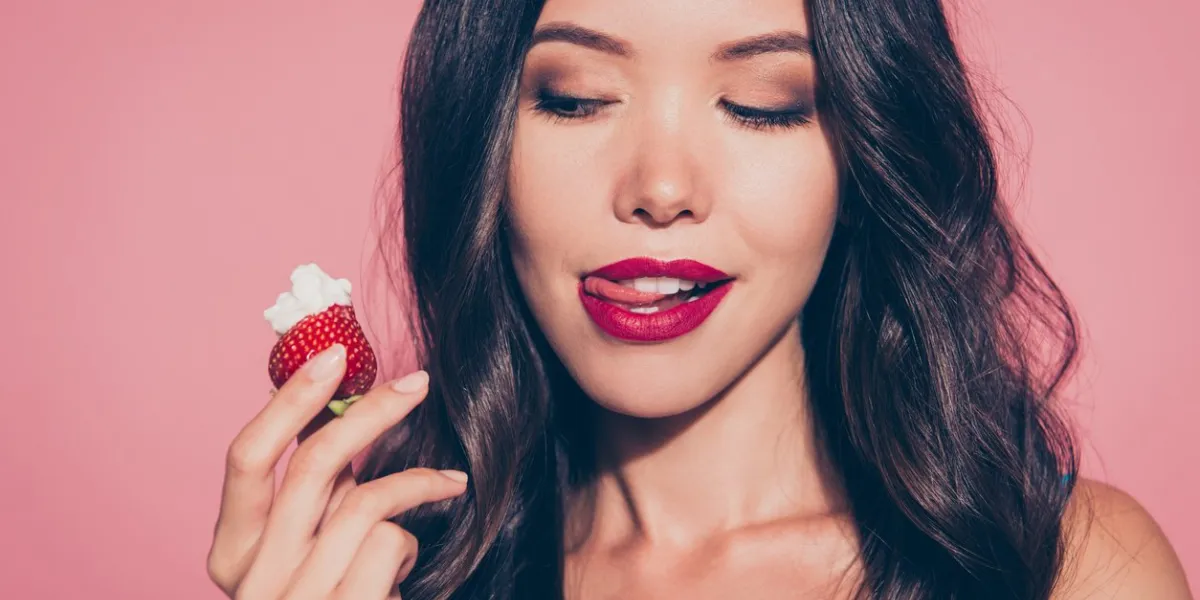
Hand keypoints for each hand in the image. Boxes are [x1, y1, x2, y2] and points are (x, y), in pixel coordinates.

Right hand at [207, 344, 467, 598]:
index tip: (333, 354)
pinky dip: (409, 544)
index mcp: (232, 555)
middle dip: (370, 412)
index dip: (288, 399)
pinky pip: (388, 544)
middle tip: (417, 384)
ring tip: (445, 486)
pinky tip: (408, 572)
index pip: (245, 458)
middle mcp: (252, 579)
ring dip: (414, 485)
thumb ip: (318, 497)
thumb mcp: (311, 550)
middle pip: (311, 465)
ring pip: (361, 503)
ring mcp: (296, 599)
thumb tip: (350, 414)